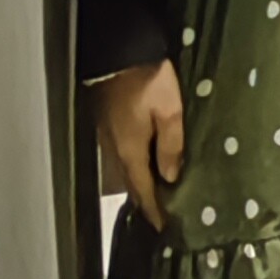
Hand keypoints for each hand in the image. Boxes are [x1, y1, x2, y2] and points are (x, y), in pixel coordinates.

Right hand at [97, 59, 186, 232]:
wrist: (118, 49)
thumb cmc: (147, 79)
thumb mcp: (169, 110)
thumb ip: (171, 145)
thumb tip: (171, 177)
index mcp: (130, 150)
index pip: (142, 190)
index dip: (153, 210)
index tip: (163, 228)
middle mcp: (115, 148)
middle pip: (131, 183)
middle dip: (146, 201)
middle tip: (162, 216)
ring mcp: (108, 135)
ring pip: (125, 169)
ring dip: (140, 184)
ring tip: (157, 194)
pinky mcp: (108, 122)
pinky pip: (122, 154)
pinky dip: (135, 166)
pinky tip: (146, 163)